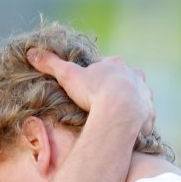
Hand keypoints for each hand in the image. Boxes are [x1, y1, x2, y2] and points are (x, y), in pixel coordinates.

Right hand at [27, 48, 155, 136]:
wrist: (119, 112)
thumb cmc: (93, 92)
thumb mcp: (68, 76)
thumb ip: (51, 64)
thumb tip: (31, 52)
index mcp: (116, 64)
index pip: (106, 66)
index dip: (98, 75)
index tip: (90, 86)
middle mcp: (134, 76)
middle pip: (124, 80)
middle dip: (116, 88)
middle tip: (103, 101)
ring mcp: (144, 94)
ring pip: (137, 97)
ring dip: (129, 103)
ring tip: (117, 116)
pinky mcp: (150, 113)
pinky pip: (144, 117)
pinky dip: (138, 122)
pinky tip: (129, 129)